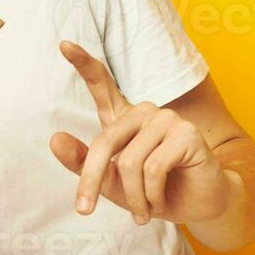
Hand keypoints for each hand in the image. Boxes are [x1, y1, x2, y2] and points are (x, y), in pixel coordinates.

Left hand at [49, 41, 235, 225]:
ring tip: (143, 211)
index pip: (102, 83)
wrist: (198, 206)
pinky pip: (153, 169)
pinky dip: (151, 195)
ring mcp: (167, 119)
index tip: (63, 43)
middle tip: (84, 210)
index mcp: (124, 118)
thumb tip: (55, 139)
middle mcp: (144, 111)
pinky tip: (160, 202)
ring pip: (128, 163)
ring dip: (133, 197)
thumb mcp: (111, 183)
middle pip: (103, 144)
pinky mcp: (187, 134)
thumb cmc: (154, 192)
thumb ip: (82, 164)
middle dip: (91, 181)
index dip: (82, 62)